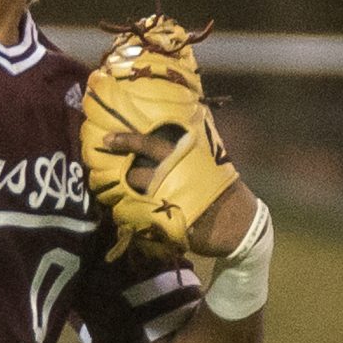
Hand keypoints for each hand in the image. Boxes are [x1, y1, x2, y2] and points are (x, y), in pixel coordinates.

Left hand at [95, 129, 256, 257]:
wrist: (240, 224)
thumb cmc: (222, 187)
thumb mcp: (212, 158)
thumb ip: (190, 145)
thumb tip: (182, 119)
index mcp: (184, 157)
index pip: (150, 144)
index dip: (126, 140)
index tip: (107, 139)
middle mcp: (173, 176)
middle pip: (134, 174)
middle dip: (118, 175)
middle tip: (102, 175)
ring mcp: (169, 200)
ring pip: (133, 196)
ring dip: (122, 197)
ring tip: (114, 197)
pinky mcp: (167, 223)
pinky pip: (140, 220)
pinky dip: (131, 218)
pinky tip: (128, 217)